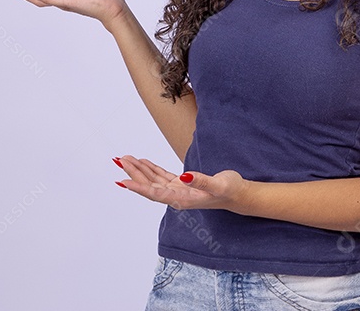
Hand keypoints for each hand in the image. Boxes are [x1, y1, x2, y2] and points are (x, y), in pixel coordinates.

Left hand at [115, 155, 247, 211]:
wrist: (239, 195)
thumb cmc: (230, 190)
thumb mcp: (219, 185)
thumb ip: (201, 181)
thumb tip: (184, 177)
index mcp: (183, 200)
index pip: (156, 193)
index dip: (139, 187)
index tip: (123, 181)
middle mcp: (177, 197)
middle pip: (150, 186)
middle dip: (134, 173)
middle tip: (120, 160)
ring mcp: (178, 191)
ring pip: (153, 181)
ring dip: (140, 170)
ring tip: (126, 159)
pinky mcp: (181, 185)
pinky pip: (162, 177)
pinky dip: (151, 169)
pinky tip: (143, 162)